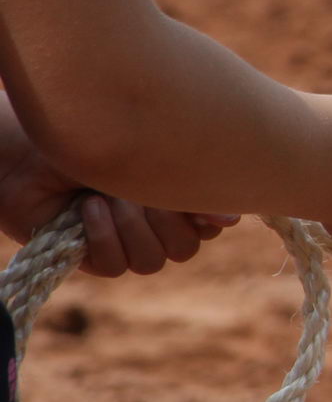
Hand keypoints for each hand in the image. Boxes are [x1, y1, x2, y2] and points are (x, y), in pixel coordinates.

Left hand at [0, 103, 235, 275]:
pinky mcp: (92, 256)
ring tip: (104, 198)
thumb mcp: (152, 153)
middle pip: (186, 248)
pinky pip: (116, 266)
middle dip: (162, 219)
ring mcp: (125, 241)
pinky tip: (85, 211)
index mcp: (178, 194)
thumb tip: (232, 220)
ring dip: (130, 228)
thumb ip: (194, 184)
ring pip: (153, 261)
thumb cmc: (93, 134)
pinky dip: (101, 237)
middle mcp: (155, 222)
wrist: (28, 147)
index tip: (187, 194)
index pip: (215, 223)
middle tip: (139, 189)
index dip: (205, 216)